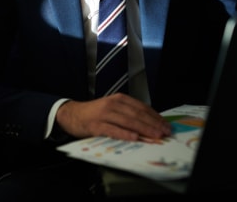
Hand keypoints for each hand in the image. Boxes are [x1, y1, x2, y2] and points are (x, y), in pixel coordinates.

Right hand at [55, 93, 170, 140]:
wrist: (71, 114)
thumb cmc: (94, 114)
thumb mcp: (113, 109)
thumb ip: (128, 114)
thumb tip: (150, 125)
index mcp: (119, 99)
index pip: (141, 107)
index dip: (155, 116)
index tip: (165, 125)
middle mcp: (113, 104)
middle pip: (137, 114)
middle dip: (153, 124)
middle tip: (165, 132)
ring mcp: (104, 114)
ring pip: (127, 121)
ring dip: (144, 129)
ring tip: (155, 136)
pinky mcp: (96, 125)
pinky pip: (113, 130)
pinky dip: (124, 133)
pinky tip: (134, 137)